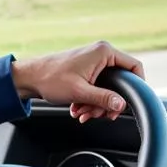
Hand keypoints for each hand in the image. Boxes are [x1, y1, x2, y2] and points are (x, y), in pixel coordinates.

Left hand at [11, 41, 144, 122]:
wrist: (29, 78)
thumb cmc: (50, 79)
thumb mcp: (80, 92)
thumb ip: (103, 98)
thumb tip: (122, 105)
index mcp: (103, 52)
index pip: (134, 66)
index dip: (137, 86)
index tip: (130, 102)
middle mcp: (100, 54)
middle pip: (120, 82)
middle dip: (108, 102)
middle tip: (100, 115)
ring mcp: (93, 62)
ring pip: (107, 88)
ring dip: (97, 104)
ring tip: (82, 112)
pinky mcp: (86, 70)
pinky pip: (97, 88)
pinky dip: (89, 100)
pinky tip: (78, 109)